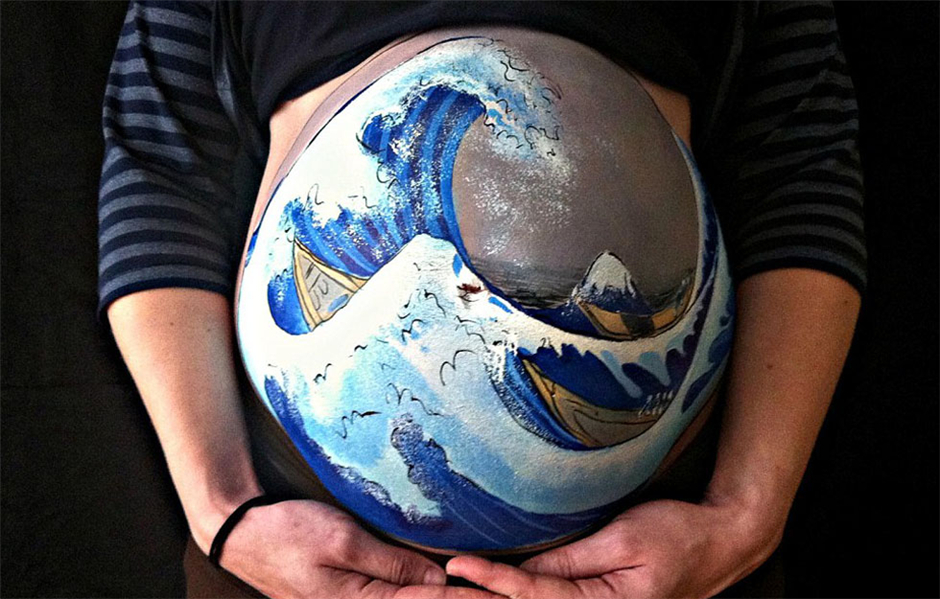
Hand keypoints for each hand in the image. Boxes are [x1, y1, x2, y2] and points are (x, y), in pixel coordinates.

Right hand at [212, 499, 498, 598]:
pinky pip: (390, 595)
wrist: (243, 534)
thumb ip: (390, 564)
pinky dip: (417, 591)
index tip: (500, 596)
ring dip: (440, 596)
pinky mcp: (348, 592)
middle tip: (501, 594)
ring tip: (480, 591)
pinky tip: (435, 584)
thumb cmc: (288, 533)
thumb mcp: (341, 541)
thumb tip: (437, 583)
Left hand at [446, 498, 780, 598]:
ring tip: (451, 594)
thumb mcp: (625, 539)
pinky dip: (519, 595)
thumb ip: (572, 560)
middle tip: (435, 594)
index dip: (495, 582)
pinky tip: (491, 592)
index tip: (458, 568)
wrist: (722, 542)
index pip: (537, 596)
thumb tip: (524, 570)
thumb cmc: (679, 534)